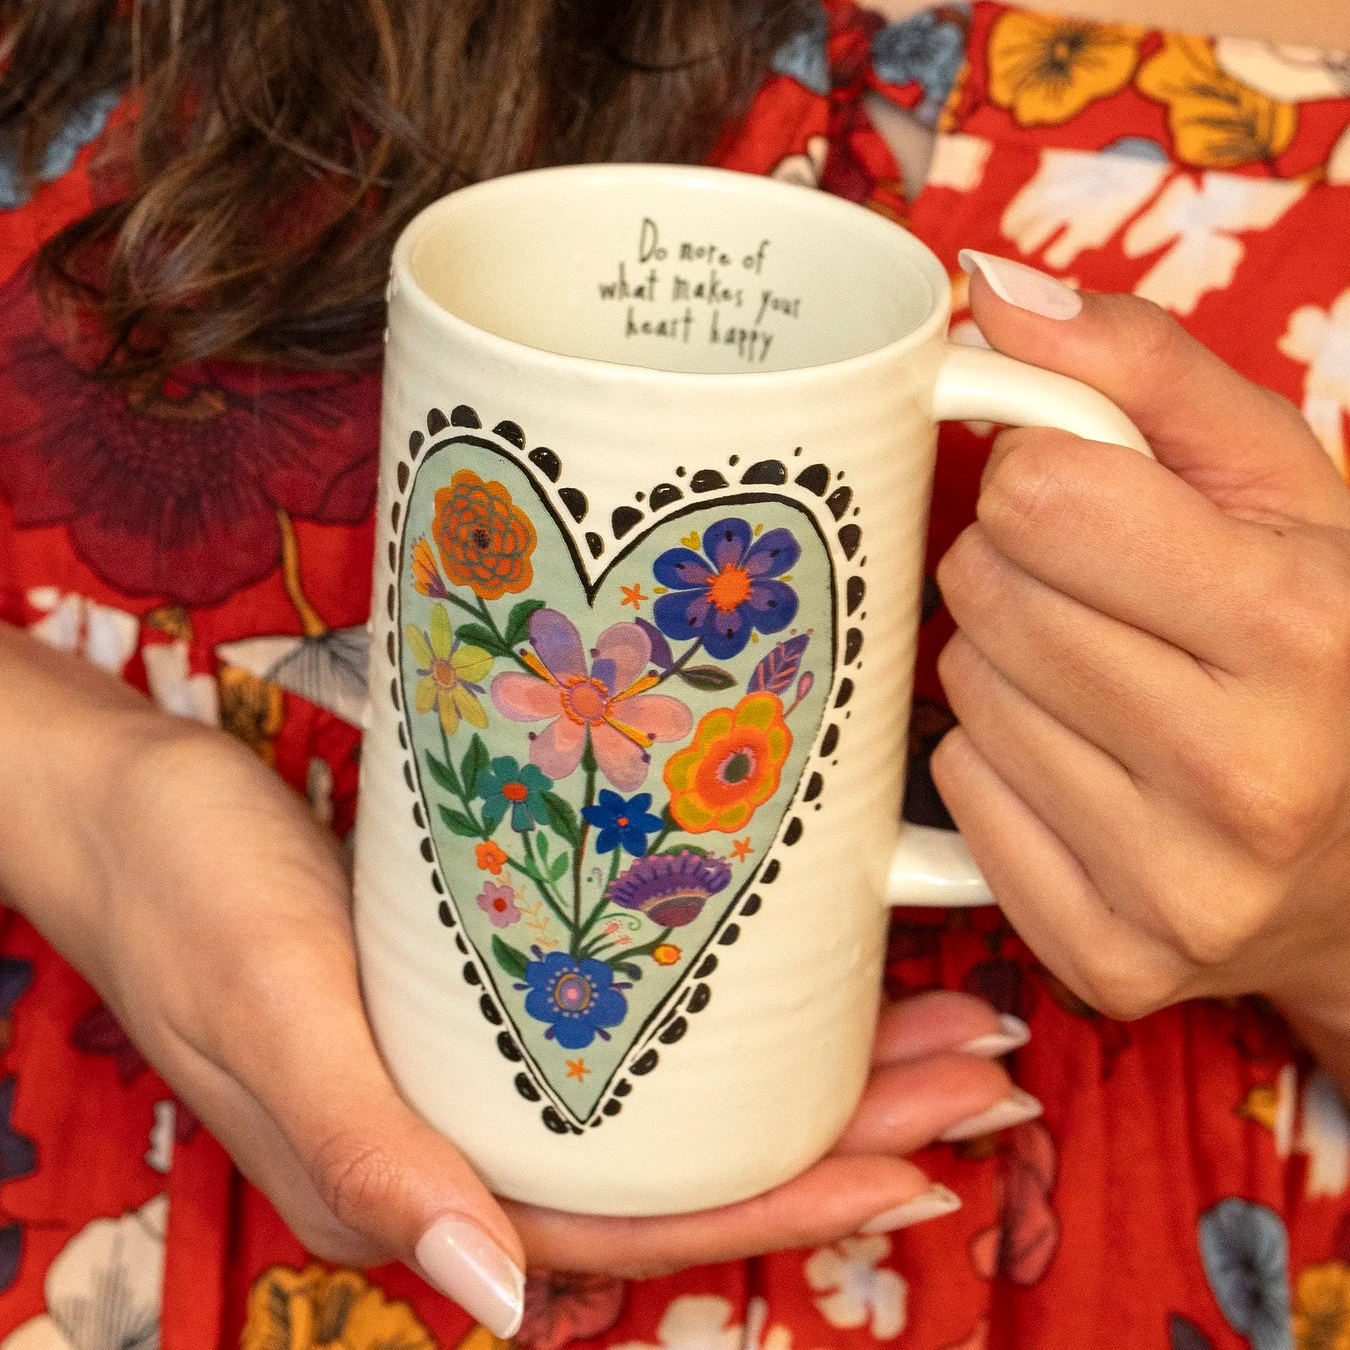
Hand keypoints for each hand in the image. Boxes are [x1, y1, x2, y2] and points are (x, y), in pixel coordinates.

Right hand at [0, 627, 1028, 1329]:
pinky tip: (796, 970)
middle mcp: (477, 1135)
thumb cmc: (189, 899)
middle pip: (694, 1160)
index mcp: (429, 1180)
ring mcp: (491, 1061)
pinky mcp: (491, 984)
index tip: (925, 1164)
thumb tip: (496, 1299)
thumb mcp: (268, 1012)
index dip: (793, 1204)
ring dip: (811, 1064)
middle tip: (981, 1070)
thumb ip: (369, 1154)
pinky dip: (731, 1005)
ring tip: (937, 1026)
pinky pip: (636, 1018)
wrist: (135, 807)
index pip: (647, 1223)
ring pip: (682, 1094)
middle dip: (847, 1127)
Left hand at [934, 256, 1349, 1059]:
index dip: (1047, 480)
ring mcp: (1172, 887)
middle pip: (987, 592)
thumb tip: (989, 289)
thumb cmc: (1324, 644)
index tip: (1096, 505)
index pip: (1038, 497)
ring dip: (1012, 663)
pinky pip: (959, 794)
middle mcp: (1245, 776)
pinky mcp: (1105, 956)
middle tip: (1109, 599)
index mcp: (1301, 632)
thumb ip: (1143, 371)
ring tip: (1112, 684)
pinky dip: (1000, 761)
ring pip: (965, 693)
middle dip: (1025, 570)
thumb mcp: (1283, 487)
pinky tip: (1087, 768)